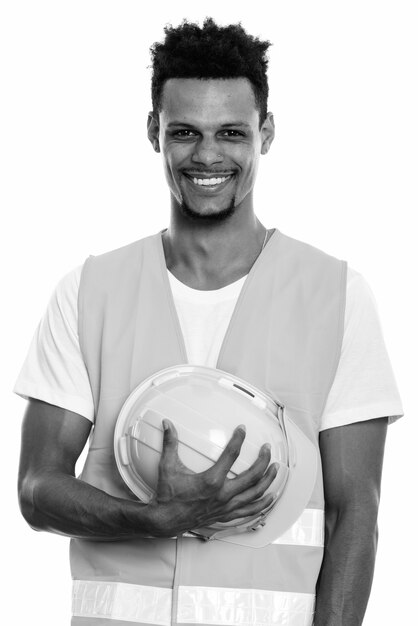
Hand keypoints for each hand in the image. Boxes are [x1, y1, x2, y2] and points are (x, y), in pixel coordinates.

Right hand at [148, 419, 277, 536]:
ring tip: (275, 469)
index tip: (243, 429)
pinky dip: (262, 505)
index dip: (239, 439)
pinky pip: (249, 511)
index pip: (231, 455)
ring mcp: (226, 507)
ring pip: (255, 494)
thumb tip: (168, 424)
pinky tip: (269, 498)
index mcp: (211, 480)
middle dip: (263, 460)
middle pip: (252, 476)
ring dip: (268, 481)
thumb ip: (170, 443)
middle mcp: (223, 494)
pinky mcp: (226, 516)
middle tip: (267, 449)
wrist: (165, 521)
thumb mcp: (168, 466)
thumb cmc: (168, 495)